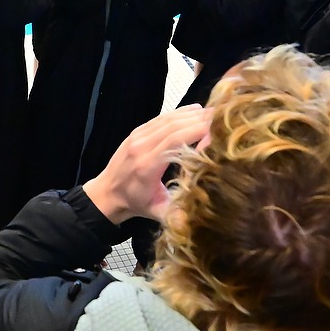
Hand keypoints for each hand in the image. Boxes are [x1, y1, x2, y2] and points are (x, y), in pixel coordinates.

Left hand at [83, 105, 210, 224]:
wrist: (106, 193)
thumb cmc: (135, 203)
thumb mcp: (156, 212)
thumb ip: (175, 215)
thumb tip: (195, 220)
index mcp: (147, 166)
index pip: (175, 140)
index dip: (197, 132)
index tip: (217, 133)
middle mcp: (141, 147)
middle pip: (174, 126)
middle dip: (199, 120)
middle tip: (223, 118)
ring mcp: (138, 136)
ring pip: (168, 119)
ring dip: (191, 114)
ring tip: (214, 112)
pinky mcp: (137, 132)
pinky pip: (161, 118)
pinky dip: (179, 112)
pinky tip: (195, 110)